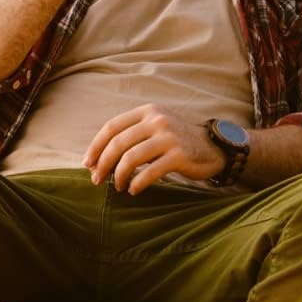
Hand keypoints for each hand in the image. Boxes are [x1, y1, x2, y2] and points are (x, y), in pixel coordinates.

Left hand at [84, 104, 227, 194]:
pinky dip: (137, 183)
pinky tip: (133, 190)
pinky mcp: (179, 155)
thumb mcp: (156, 128)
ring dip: (119, 176)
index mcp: (148, 111)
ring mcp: (169, 137)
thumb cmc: (178, 142)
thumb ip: (132, 135)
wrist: (214, 148)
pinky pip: (150, 172)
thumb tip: (98, 158)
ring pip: (131, 158)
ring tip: (118, 186)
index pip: (112, 126)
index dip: (96, 146)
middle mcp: (158, 120)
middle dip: (103, 164)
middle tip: (96, 180)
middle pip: (118, 143)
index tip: (88, 164)